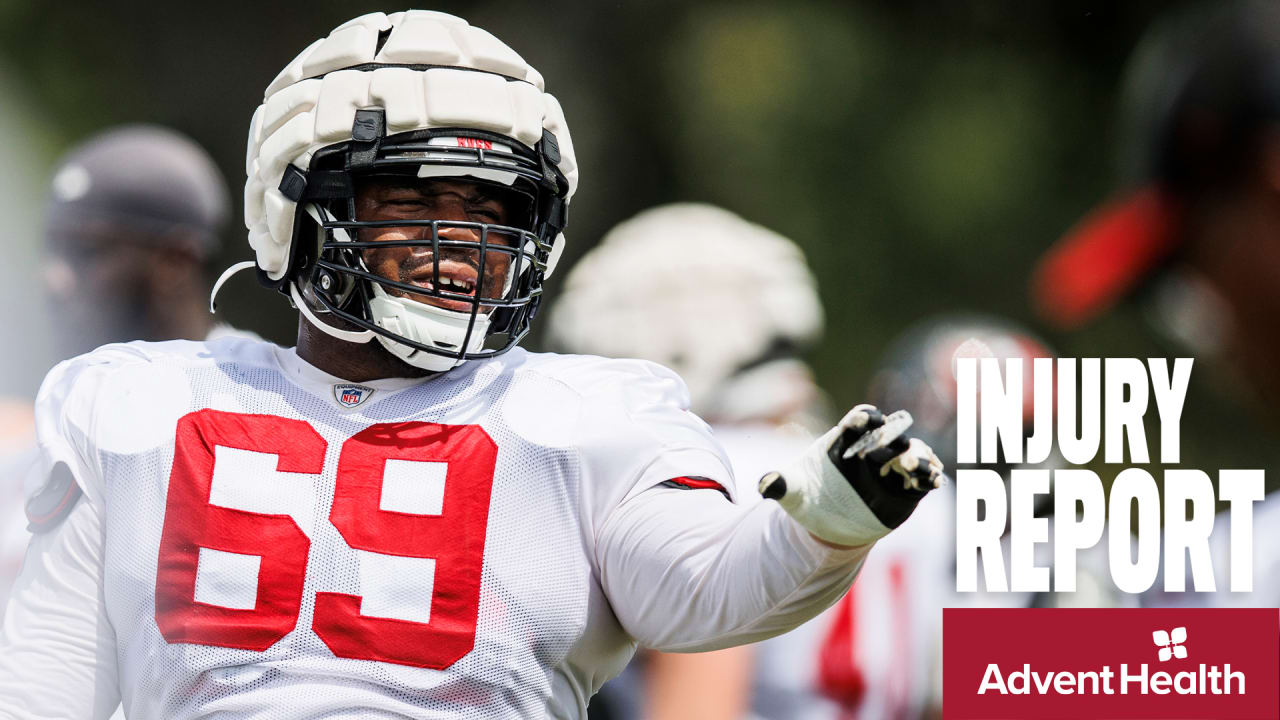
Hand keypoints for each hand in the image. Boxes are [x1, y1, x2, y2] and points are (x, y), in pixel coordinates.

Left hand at [759, 404, 945, 546]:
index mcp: (846, 439)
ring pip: (912, 452)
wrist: (828, 523)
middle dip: (895, 438)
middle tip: (899, 450)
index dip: (863, 417)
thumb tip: (764, 484)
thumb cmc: (809, 498)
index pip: (859, 419)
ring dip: (918, 457)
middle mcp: (873, 447)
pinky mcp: (906, 486)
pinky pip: (924, 477)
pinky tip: (935, 481)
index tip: (864, 420)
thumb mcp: (793, 493)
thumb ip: (781, 484)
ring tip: (918, 469)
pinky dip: (931, 476)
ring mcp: (892, 465)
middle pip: (890, 433)